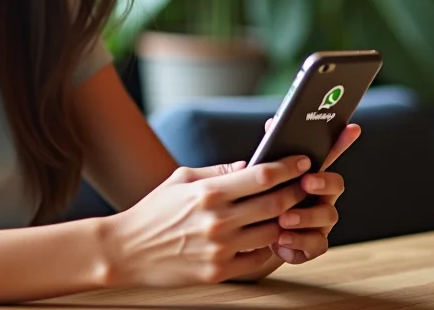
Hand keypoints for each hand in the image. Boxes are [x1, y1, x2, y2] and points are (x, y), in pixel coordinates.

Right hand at [103, 155, 312, 286]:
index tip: (302, 161)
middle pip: (276, 204)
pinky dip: (268, 246)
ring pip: (272, 232)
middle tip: (306, 185)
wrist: (127, 250)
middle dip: (298, 191)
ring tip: (291, 211)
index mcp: (209, 192)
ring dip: (287, 220)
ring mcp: (221, 249)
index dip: (289, 167)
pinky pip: (258, 258)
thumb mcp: (181, 178)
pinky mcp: (219, 271)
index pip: (262, 176)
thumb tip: (250, 166)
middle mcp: (219, 220)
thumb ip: (219, 172)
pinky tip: (268, 236)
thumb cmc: (153, 211)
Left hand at [264, 118, 360, 265]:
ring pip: (327, 216)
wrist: (250, 237)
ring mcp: (320, 222)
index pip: (329, 155)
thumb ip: (270, 153)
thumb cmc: (259, 200)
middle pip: (337, 185)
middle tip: (306, 182)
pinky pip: (314, 245)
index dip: (342, 142)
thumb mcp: (260, 176)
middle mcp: (322, 197)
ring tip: (283, 219)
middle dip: (324, 182)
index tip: (352, 128)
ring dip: (306, 216)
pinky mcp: (312, 245)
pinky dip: (297, 242)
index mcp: (311, 175)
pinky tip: (281, 239)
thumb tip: (272, 124)